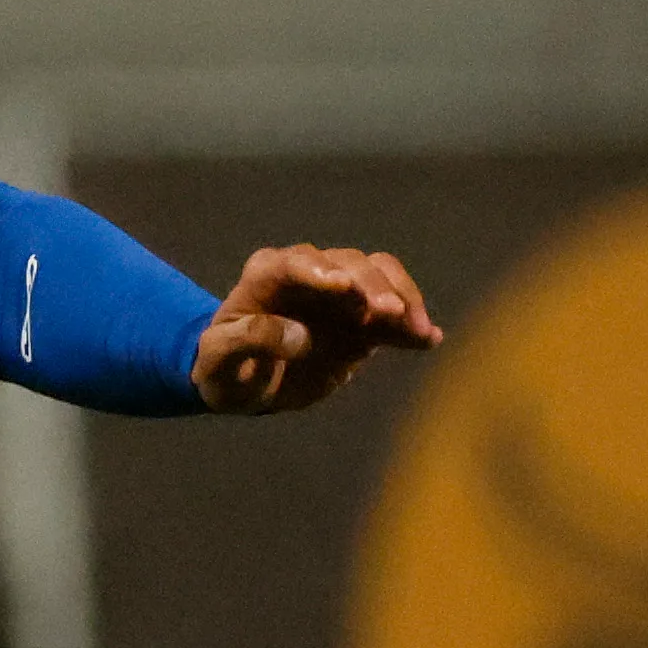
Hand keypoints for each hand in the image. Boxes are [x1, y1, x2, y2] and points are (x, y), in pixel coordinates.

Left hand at [192, 242, 439, 413]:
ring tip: (415, 330)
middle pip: (348, 263)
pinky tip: (429, 340)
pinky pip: (395, 312)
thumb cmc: (224, 367)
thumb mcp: (218, 359)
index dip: (318, 270)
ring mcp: (341, 293)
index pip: (292, 262)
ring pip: (380, 276)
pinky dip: (412, 323)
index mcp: (265, 276)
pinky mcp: (364, 319)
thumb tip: (298, 336)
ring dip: (401, 297)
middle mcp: (309, 274)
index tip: (342, 286)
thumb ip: (249, 339)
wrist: (247, 385)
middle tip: (390, 314)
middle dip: (371, 285)